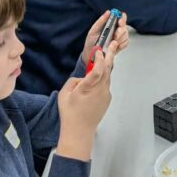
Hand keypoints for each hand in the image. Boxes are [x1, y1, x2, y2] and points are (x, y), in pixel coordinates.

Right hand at [56, 42, 115, 160]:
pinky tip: (97, 79)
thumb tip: (82, 77)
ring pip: (107, 76)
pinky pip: (106, 85)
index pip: (97, 69)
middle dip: (110, 55)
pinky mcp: (107, 99)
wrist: (79, 133)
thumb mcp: (64, 94)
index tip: (98, 50)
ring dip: (106, 66)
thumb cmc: (70, 115)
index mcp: (87, 88)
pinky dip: (103, 79)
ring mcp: (105, 95)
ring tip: (105, 56)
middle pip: (107, 69)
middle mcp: (99, 90)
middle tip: (113, 43)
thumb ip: (73, 81)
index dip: (99, 58)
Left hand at [81, 11, 128, 67]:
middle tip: (115, 35)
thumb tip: (108, 12)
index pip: (120, 18)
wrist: (91, 56)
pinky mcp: (121, 45)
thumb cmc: (91, 42)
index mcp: (111, 25)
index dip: (122, 18)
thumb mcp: (93, 30)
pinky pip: (126, 42)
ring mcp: (119, 37)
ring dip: (120, 39)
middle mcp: (116, 30)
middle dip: (120, 31)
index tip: (120, 21)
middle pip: (124, 27)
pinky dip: (121, 44)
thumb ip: (101, 21)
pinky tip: (115, 46)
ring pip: (126, 35)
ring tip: (112, 42)